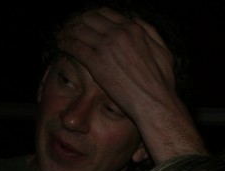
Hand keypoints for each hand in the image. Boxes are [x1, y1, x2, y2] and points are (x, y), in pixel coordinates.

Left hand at [57, 8, 204, 159]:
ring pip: (78, 29)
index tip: (87, 22)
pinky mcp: (96, 62)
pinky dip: (65, 43)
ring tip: (62, 35)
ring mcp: (106, 47)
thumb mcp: (164, 53)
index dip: (93, 16)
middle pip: (88, 18)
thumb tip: (136, 19)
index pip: (105, 13)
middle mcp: (118, 33)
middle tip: (70, 28)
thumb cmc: (162, 84)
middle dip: (77, 21)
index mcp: (133, 30)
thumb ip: (151, 33)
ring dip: (67, 30)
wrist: (155, 103)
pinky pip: (74, 46)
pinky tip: (61, 45)